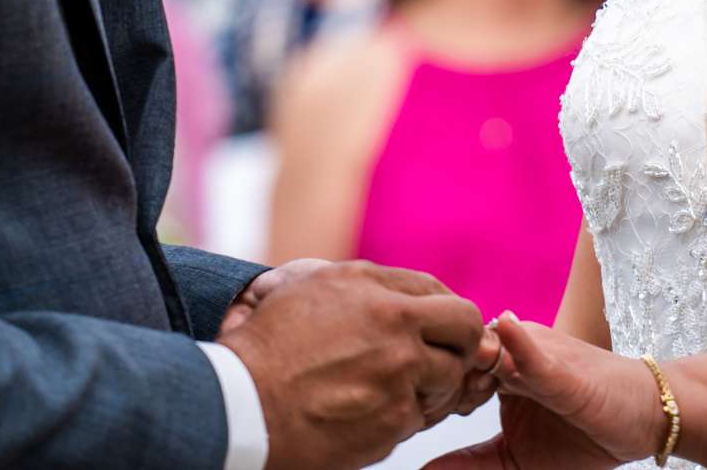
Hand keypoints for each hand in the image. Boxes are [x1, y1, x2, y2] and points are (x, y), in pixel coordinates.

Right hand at [218, 260, 496, 469]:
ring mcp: (399, 374)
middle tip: (444, 359)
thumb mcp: (310, 289)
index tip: (442, 329)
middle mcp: (394, 324)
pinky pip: (421, 418)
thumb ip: (362, 286)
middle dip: (460, 344)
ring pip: (449, 379)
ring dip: (433, 387)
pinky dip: (404, 418)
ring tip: (398, 392)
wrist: (241, 403)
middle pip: (464, 329)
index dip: (446, 313)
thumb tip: (397, 293)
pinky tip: (374, 415)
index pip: (439, 291)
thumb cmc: (265, 347)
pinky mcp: (394, 420)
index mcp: (372, 286)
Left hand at [423, 316, 664, 469]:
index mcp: (499, 369)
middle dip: (433, 378)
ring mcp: (538, 354)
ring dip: (462, 363)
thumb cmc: (584, 435)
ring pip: (487, 350)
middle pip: (455, 354)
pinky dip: (518, 347)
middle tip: (414, 405)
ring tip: (442, 391)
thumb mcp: (517, 459)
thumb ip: (472, 463)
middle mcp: (513, 351)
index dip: (423, 389)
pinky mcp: (565, 369)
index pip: (445, 368)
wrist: (646, 418)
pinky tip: (504, 334)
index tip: (405, 411)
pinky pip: (535, 355)